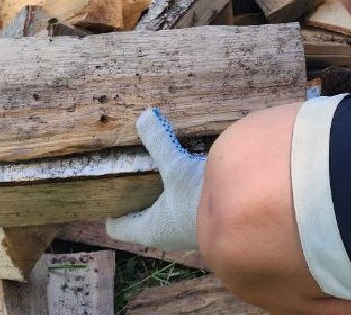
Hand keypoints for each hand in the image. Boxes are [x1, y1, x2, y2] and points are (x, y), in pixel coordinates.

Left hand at [105, 108, 205, 252]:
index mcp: (150, 229)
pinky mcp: (206, 220)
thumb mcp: (176, 168)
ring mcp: (187, 229)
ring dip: (162, 193)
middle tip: (131, 170)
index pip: (119, 227)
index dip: (111, 209)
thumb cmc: (199, 200)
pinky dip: (182, 192)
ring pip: (165, 211)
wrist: (245, 213)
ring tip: (158, 168)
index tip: (105, 190)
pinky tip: (187, 173)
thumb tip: (143, 116)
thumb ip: (159, 143)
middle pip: (142, 217)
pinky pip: (186, 207)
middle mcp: (166, 234)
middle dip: (137, 195)